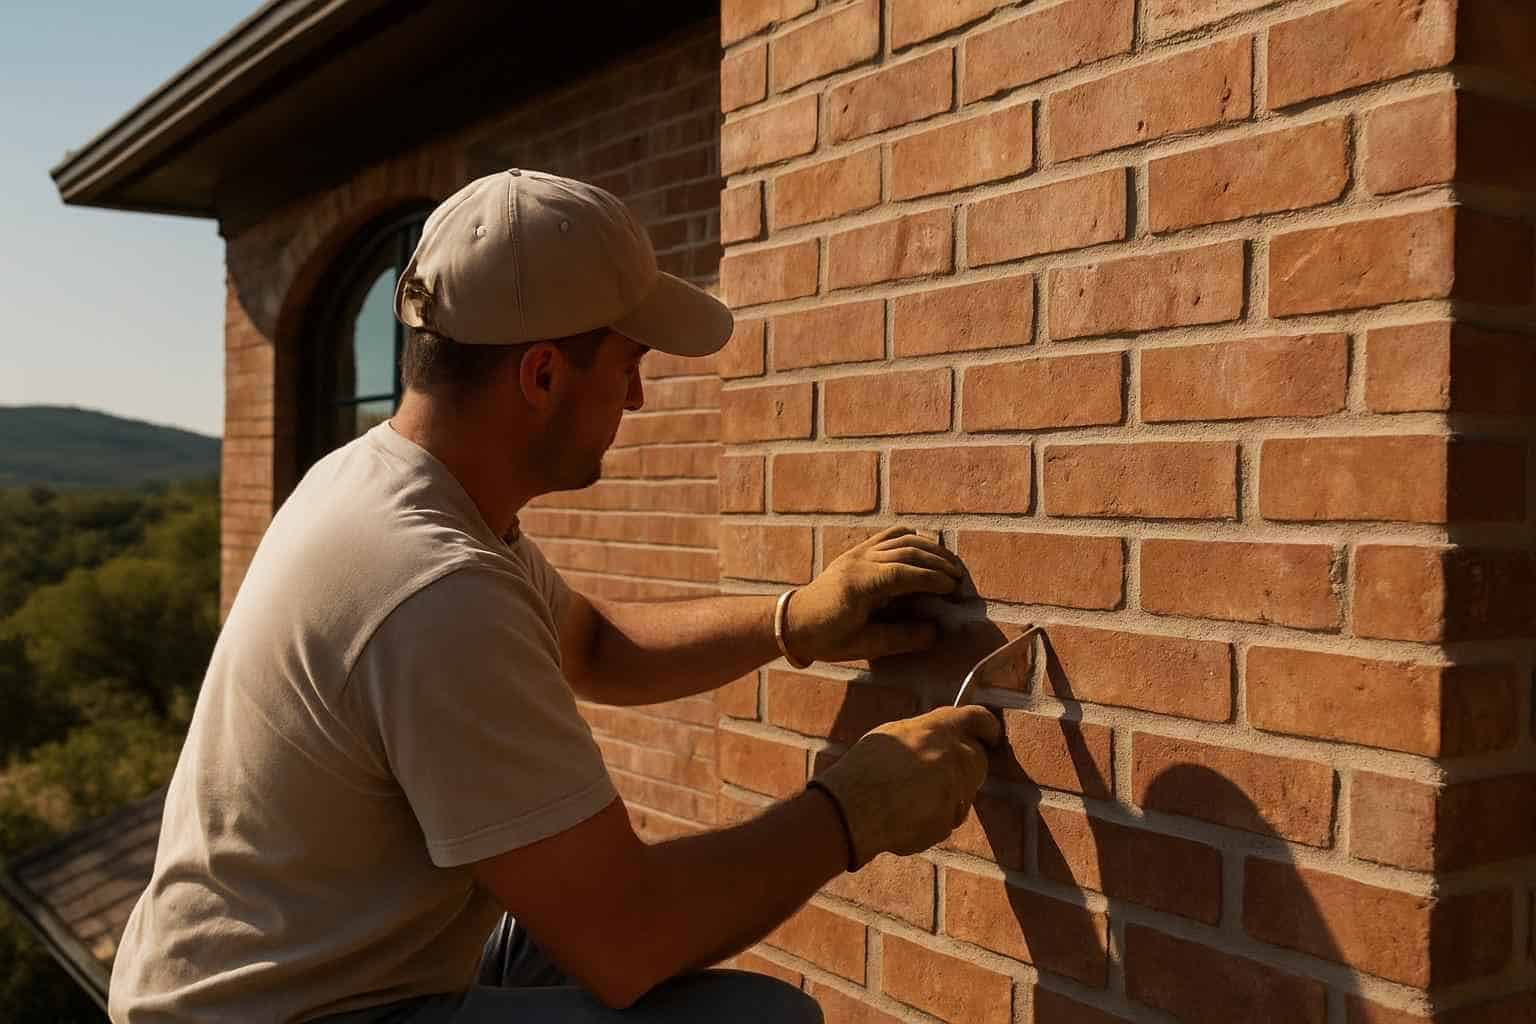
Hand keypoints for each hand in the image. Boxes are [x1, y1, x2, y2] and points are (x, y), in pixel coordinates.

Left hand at [784, 527, 964, 663]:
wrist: (794, 621)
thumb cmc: (827, 638)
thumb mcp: (864, 646)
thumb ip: (901, 638)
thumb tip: (936, 632)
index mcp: (858, 585)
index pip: (903, 572)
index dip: (932, 578)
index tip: (954, 588)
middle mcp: (859, 561)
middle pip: (907, 551)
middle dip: (938, 562)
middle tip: (960, 578)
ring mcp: (858, 552)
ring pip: (901, 540)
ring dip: (930, 549)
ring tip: (951, 564)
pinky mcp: (858, 550)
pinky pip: (889, 535)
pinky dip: (912, 537)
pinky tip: (927, 548)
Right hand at [811, 706, 1000, 868]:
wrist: (851, 809)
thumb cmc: (864, 767)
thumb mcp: (893, 734)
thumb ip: (925, 734)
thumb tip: (939, 739)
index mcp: (939, 729)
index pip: (978, 719)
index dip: (988, 726)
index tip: (991, 734)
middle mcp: (954, 758)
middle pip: (978, 760)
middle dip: (966, 766)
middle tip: (941, 772)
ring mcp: (954, 793)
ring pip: (963, 793)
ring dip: (947, 794)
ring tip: (909, 797)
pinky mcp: (947, 823)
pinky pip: (946, 819)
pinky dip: (932, 819)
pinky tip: (903, 816)